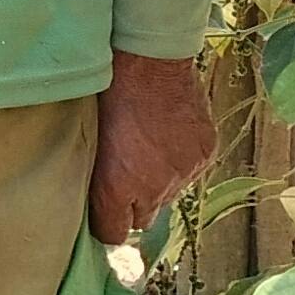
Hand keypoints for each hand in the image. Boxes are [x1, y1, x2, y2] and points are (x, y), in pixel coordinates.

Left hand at [91, 52, 212, 247]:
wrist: (150, 60)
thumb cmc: (107, 92)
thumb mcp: (90, 139)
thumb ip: (95, 177)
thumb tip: (94, 198)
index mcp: (117, 188)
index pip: (113, 233)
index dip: (107, 222)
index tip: (103, 211)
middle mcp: (154, 189)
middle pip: (143, 220)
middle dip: (134, 204)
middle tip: (125, 175)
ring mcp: (184, 173)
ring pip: (169, 195)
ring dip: (159, 180)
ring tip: (148, 147)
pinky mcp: (205, 156)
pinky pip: (191, 171)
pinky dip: (180, 160)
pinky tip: (169, 135)